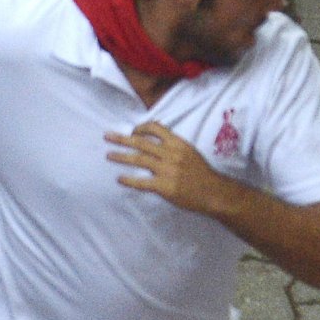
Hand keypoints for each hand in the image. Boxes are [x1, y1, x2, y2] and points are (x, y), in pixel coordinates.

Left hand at [106, 121, 231, 215]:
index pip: (156, 128)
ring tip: (109, 155)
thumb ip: (174, 145)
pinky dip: (129, 180)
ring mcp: (166, 170)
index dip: (141, 128)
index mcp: (178, 143)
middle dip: (122, 139)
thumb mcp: (190, 151)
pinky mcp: (163, 186)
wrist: (212, 192)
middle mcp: (170, 153)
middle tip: (107, 136)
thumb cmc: (202, 172)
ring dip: (121, 157)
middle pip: (141, 143)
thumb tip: (157, 140)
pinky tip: (119, 178)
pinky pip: (142, 182)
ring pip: (139, 160)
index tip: (132, 131)